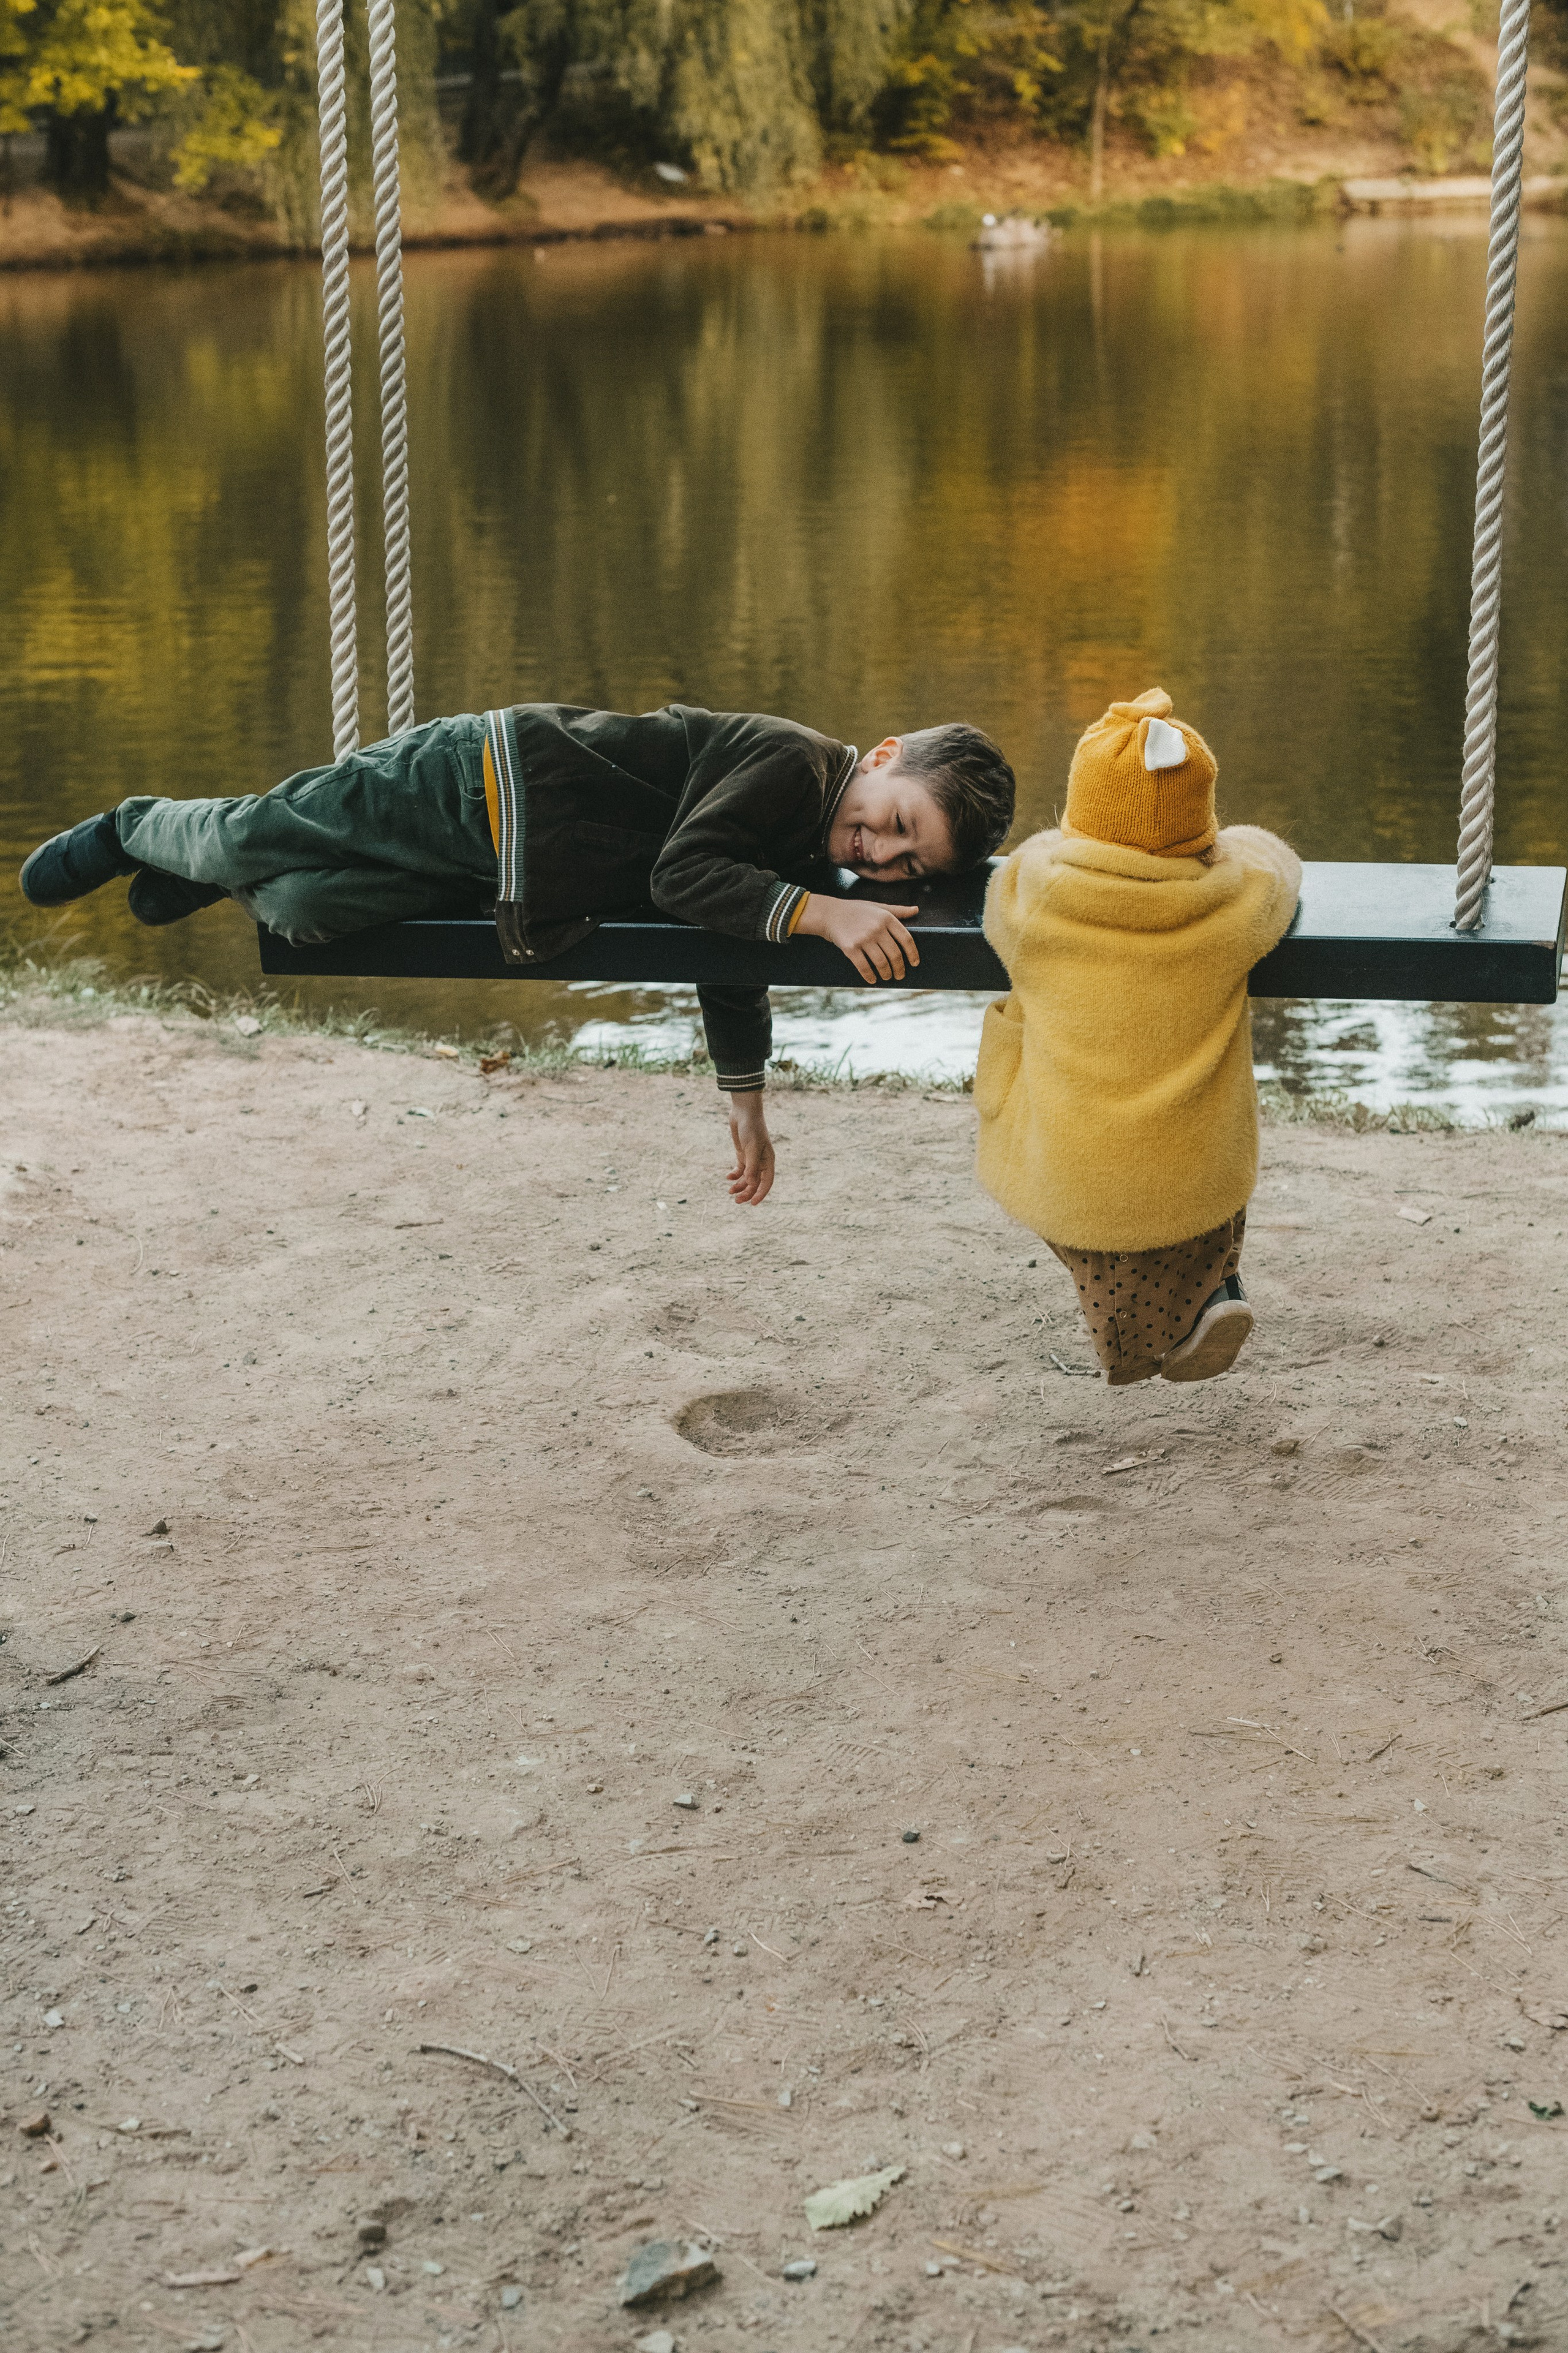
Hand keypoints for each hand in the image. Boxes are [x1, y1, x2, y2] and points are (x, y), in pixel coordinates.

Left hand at [726, 1090, 774, 1204]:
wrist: (744, 1111)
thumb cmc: (751, 1128)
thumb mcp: (751, 1148)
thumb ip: (752, 1167)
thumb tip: (752, 1184)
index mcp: (768, 1161)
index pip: (767, 1182)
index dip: (760, 1194)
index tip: (752, 1204)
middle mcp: (761, 1161)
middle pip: (756, 1182)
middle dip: (747, 1192)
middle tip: (736, 1200)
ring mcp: (752, 1158)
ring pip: (747, 1178)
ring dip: (740, 1185)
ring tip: (730, 1191)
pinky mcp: (743, 1154)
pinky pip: (740, 1169)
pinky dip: (734, 1175)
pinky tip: (728, 1177)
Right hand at [795, 893, 919, 983]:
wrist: (829, 914)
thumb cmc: (856, 910)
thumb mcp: (878, 906)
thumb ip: (897, 910)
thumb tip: (916, 910)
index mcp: (886, 918)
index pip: (906, 940)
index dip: (913, 954)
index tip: (915, 963)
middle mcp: (877, 928)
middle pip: (895, 954)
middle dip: (900, 968)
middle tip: (900, 975)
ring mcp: (863, 939)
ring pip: (882, 963)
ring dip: (886, 974)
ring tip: (887, 977)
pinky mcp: (850, 948)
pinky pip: (864, 967)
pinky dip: (870, 976)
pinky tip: (873, 980)